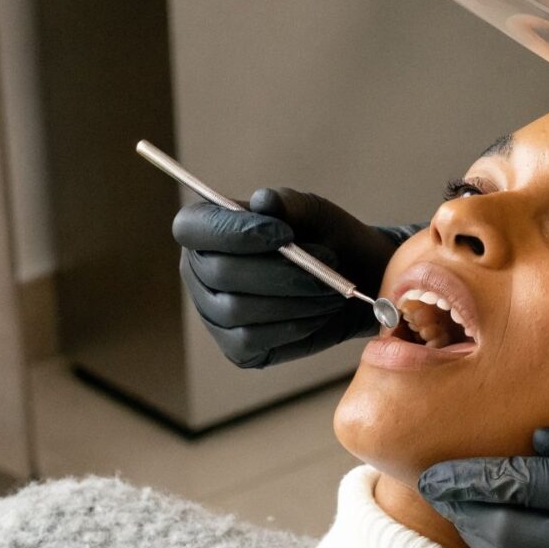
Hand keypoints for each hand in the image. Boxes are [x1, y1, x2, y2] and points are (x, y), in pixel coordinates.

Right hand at [172, 187, 415, 367]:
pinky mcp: (237, 347)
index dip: (233, 231)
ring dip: (292, 298)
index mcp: (206, 230)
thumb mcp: (313, 212)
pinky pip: (252, 338)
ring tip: (329, 288)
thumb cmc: (325, 237)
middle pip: (219, 272)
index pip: (192, 227)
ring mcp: (214, 313)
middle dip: (278, 269)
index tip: (284, 234)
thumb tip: (264, 200)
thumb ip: (288, 204)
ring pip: (236, 308)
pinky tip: (317, 312)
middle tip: (327, 262)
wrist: (356, 278)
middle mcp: (200, 273)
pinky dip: (292, 324)